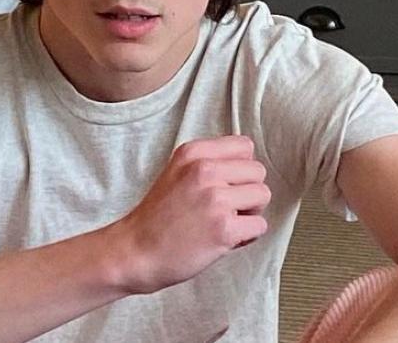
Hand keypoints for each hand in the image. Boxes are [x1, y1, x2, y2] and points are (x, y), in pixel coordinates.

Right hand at [106, 135, 269, 294]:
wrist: (135, 251)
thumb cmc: (158, 217)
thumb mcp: (177, 173)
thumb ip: (208, 164)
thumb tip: (248, 166)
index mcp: (193, 153)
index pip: (245, 146)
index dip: (241, 169)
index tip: (225, 185)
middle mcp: (205, 170)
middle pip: (258, 171)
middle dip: (247, 192)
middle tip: (225, 209)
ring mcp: (215, 198)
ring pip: (262, 196)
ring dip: (250, 214)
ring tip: (223, 223)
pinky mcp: (223, 227)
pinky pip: (260, 226)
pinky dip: (246, 237)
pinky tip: (223, 240)